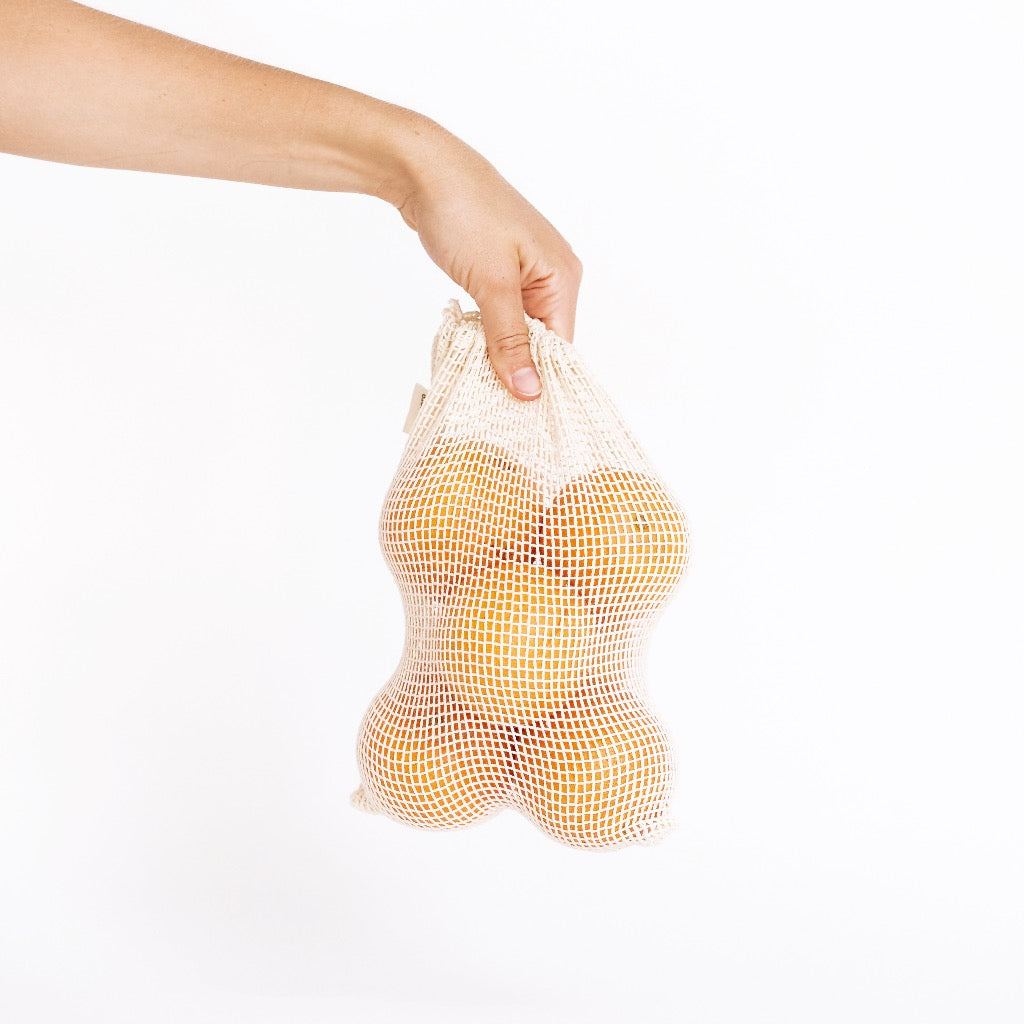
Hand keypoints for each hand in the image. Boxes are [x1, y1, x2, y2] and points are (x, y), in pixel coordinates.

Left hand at [393, 120, 582, 400]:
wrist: (424, 169)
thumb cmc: (465, 213)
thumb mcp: (491, 284)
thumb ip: (509, 340)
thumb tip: (530, 390)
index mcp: (563, 277)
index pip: (562, 348)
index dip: (540, 380)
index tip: (517, 414)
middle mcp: (551, 277)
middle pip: (542, 343)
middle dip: (518, 369)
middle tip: (492, 403)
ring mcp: (525, 274)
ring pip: (518, 332)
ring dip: (499, 353)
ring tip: (480, 382)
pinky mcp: (499, 273)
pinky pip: (501, 317)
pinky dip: (487, 334)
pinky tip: (471, 352)